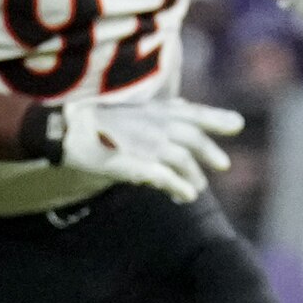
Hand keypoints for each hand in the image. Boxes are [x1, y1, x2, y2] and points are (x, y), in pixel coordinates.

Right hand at [49, 97, 242, 202]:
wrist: (64, 128)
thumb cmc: (96, 119)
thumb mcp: (133, 109)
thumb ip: (161, 110)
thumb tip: (183, 106)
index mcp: (155, 110)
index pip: (193, 113)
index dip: (216, 119)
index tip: (238, 124)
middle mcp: (155, 124)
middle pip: (192, 137)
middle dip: (210, 151)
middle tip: (224, 165)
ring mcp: (146, 144)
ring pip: (181, 160)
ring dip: (193, 176)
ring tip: (197, 188)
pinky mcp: (135, 163)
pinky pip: (163, 176)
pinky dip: (178, 186)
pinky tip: (186, 196)